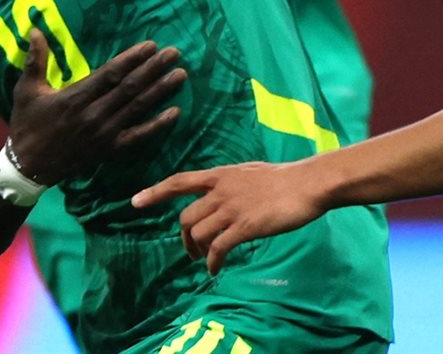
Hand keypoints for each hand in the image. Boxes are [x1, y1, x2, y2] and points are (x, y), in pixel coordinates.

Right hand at [8, 30, 186, 184]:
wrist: (28, 167)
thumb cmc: (28, 124)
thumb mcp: (27, 90)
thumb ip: (35, 60)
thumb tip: (35, 30)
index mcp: (75, 96)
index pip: (110, 74)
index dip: (132, 59)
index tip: (151, 46)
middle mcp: (93, 114)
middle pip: (129, 88)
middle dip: (153, 69)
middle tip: (174, 53)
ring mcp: (104, 133)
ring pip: (137, 108)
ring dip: (161, 91)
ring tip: (180, 75)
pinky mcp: (109, 150)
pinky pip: (138, 136)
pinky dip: (157, 125)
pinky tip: (175, 112)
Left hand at [131, 160, 326, 274]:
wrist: (307, 184)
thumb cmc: (284, 179)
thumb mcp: (249, 172)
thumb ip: (231, 182)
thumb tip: (221, 191)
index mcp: (221, 175)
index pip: (180, 181)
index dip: (156, 192)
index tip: (135, 202)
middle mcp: (221, 190)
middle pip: (186, 217)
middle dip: (185, 238)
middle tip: (194, 251)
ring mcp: (232, 208)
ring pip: (198, 233)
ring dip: (199, 252)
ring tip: (208, 260)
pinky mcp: (244, 226)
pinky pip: (218, 248)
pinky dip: (213, 262)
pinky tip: (216, 269)